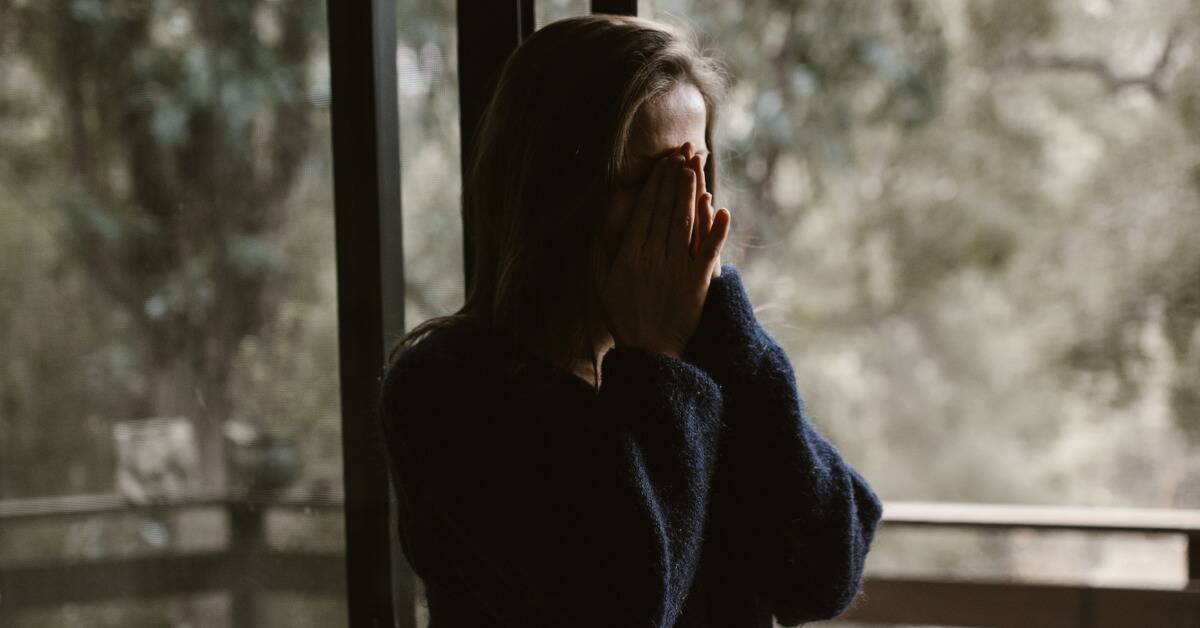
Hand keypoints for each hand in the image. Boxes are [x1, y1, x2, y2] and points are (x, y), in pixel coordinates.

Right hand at [598, 145, 730, 357]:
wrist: (650, 351)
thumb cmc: (624, 317)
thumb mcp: (602, 284)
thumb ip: (600, 253)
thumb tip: (599, 224)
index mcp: (629, 256)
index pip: (645, 211)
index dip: (655, 185)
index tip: (663, 163)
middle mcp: (653, 258)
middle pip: (665, 211)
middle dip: (674, 180)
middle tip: (682, 154)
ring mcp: (676, 269)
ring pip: (684, 224)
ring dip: (690, 194)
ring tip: (695, 169)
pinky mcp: (697, 283)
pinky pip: (708, 252)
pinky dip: (716, 231)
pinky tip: (723, 210)